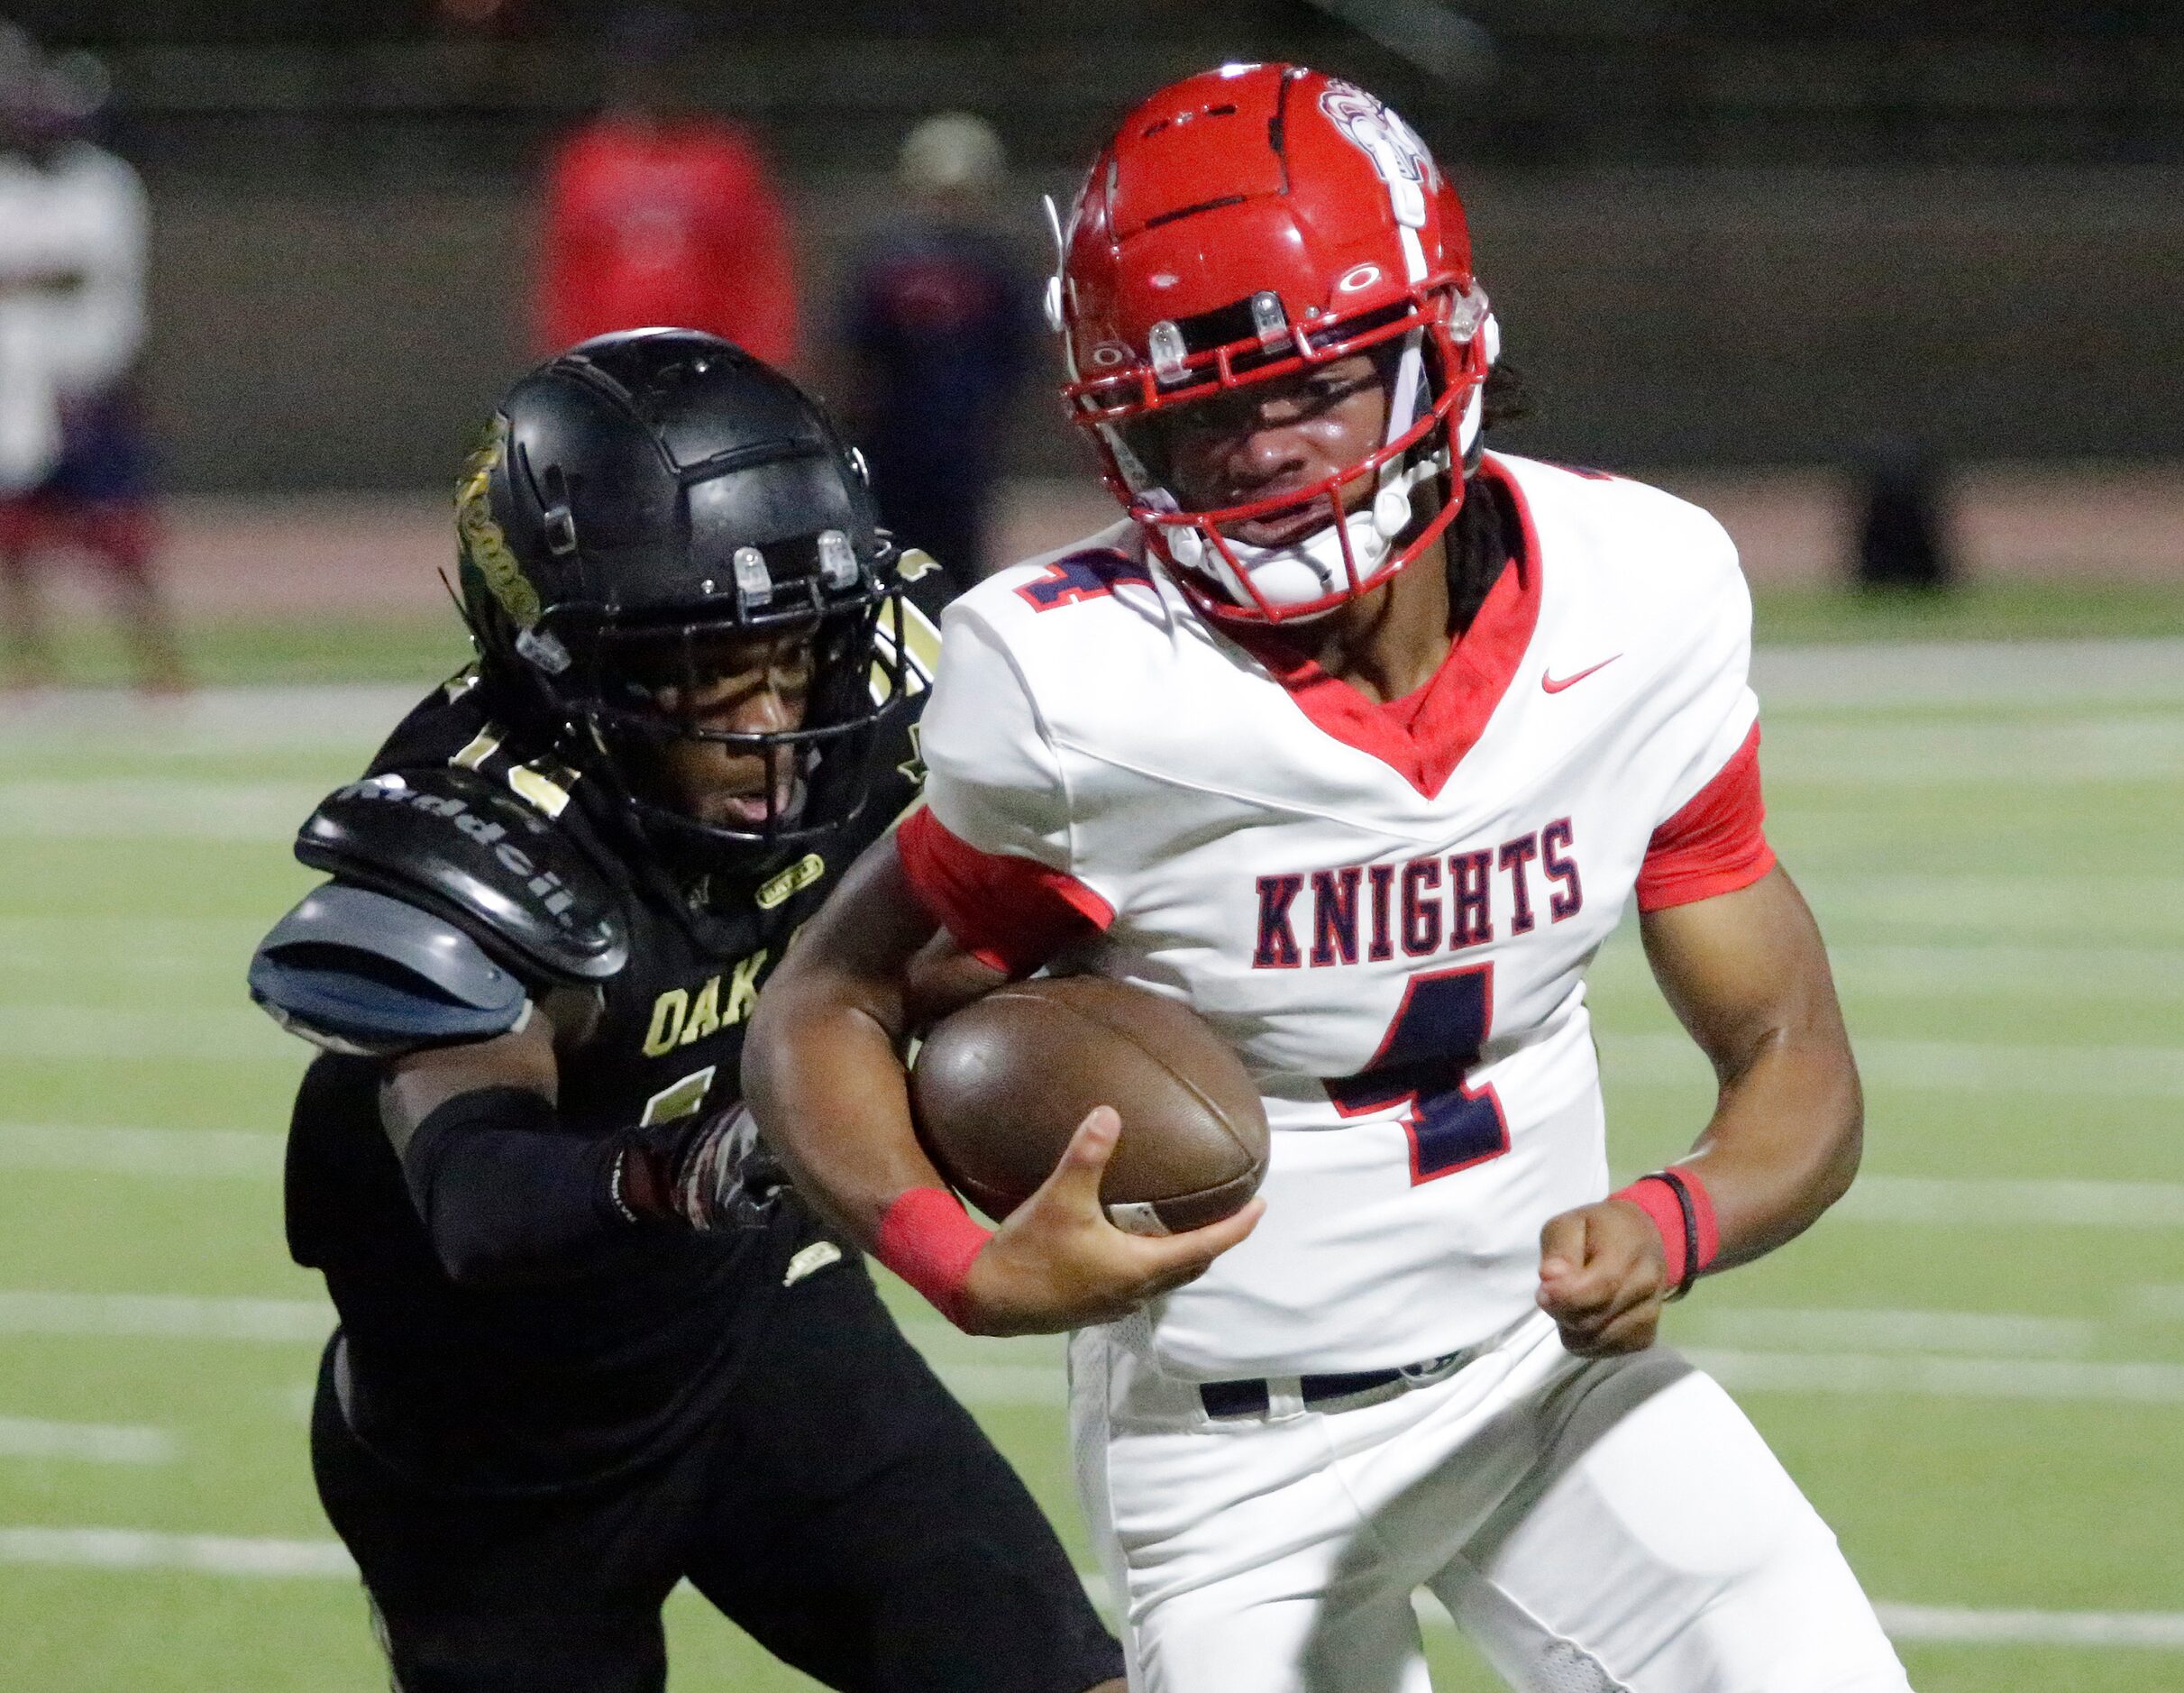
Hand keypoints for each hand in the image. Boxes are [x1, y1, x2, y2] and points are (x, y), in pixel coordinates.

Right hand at [957, 1106, 1263, 1336]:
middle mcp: (1136, 1290)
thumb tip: (1110, 1112)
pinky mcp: (1093, 1308)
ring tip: (1187, 1224)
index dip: (1237, 1227)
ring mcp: (1114, 1304)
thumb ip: (1086, 1156)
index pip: (1206, 1246)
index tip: (1262, 1206)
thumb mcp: (1059, 1199)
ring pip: (1165, 1279)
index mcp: (1140, 1266)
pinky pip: (1139, 1284)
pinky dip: (1152, 1264)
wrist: (987, 1300)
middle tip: (1229, 1212)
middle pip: (1191, 1266)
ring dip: (1183, 1255)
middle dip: (1214, 1241)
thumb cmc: (1031, 1252)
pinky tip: (1133, 1245)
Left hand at [1536, 1199, 1670, 1356]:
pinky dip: (1585, 1338)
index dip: (1565, 1297)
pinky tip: (1588, 1313)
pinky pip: (1601, 1351)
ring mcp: (1649, 1316)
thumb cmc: (1598, 1230)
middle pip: (1590, 1320)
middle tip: (1555, 1289)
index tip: (1542, 1291)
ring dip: (1571, 1325)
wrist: (1641, 1241)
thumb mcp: (1569, 1224)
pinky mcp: (1644, 1338)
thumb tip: (1551, 1278)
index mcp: (1629, 1250)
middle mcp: (1646, 1286)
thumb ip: (1559, 1250)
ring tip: (1575, 1299)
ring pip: (1591, 1341)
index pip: (1599, 1288)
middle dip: (1561, 1309)